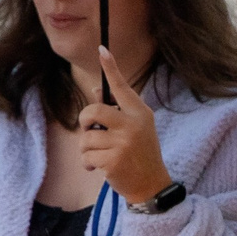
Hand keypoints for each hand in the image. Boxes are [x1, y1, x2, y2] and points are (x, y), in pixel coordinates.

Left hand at [79, 48, 172, 204]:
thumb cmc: (141, 154)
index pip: (122, 87)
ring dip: (87, 150)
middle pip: (93, 111)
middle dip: (85, 122)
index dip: (111, 68)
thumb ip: (117, 110)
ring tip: (100, 157)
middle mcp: (133, 124)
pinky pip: (86, 156)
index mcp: (140, 113)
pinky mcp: (113, 160)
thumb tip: (96, 88)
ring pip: (86, 138)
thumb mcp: (136, 128)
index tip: (102, 49)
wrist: (151, 185)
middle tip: (91, 131)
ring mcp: (124, 143)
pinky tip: (100, 169)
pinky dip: (88, 165)